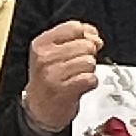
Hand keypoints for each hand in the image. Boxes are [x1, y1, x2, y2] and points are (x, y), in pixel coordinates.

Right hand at [20, 16, 104, 135]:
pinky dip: (90, 83)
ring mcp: (53, 74)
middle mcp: (45, 58)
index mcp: (42, 44)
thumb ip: (75, 38)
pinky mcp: (63, 91)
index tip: (85, 44)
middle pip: (85, 45)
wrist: (40, 108)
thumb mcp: (53, 52)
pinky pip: (90, 79)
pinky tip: (80, 86)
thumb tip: (95, 37)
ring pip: (89, 62)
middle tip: (77, 67)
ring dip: (88, 71)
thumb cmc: (49, 78)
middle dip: (88, 56)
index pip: (74, 27)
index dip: (87, 35)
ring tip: (76, 77)